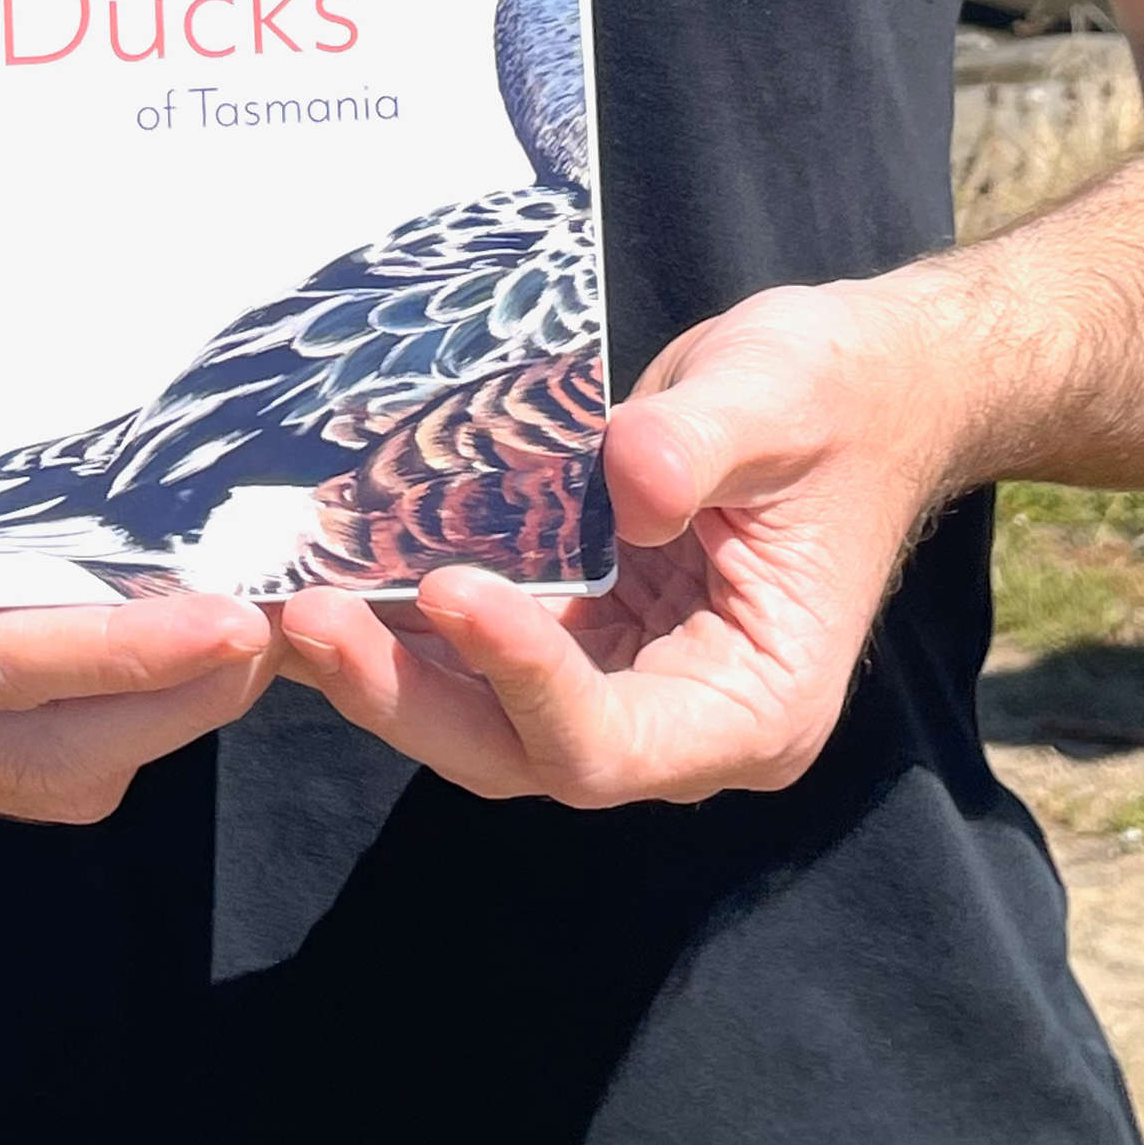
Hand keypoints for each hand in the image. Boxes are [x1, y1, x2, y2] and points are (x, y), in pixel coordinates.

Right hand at [0, 249, 275, 824]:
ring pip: (46, 774)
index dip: (114, 652)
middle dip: (169, 699)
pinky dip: (124, 722)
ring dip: (162, 721)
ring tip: (258, 643)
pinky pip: (35, 769)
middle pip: (31, 743)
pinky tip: (186, 655)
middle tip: (280, 630)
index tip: (226, 619)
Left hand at [273, 276, 959, 807]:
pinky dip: (401, 625)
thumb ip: (701, 442)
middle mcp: (677, 723)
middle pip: (520, 754)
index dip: (524, 680)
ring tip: (283, 608)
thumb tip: (628, 483)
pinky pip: (474, 654)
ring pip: (480, 719)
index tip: (451, 585)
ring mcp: (618, 682)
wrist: (860, 390)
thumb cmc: (836, 396)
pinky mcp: (576, 631)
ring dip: (384, 670)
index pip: (612, 743)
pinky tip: (321, 578)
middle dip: (411, 695)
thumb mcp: (782, 394)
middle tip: (311, 619)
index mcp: (750, 706)